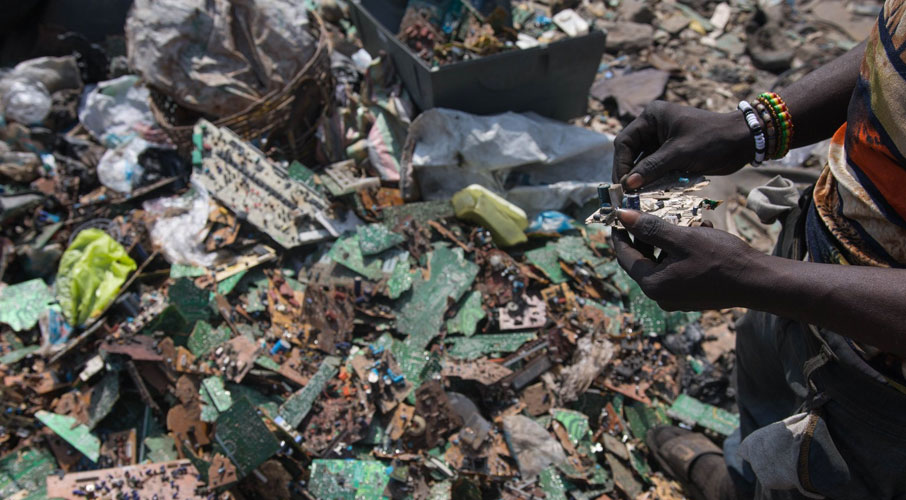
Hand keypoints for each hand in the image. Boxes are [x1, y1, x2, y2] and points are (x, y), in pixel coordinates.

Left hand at [611, 209, 762, 310]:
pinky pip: (676, 270)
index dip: (620, 233)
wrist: (757, 282)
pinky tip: (696, 234)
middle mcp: (660, 296)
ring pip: (661, 262)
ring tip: (680, 221)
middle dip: (646, 235)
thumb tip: (622, 215)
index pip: (624, 256)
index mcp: (653, 284)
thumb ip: (650, 228)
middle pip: (642, 260)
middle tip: (648, 211)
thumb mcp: (683, 238)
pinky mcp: (690, 296)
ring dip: (666, 241)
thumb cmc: (721, 259)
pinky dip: (680, 252)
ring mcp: (675, 299)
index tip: (618, 215)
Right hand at [612, 101, 755, 189]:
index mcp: (652, 117)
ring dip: (640, 179)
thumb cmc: (712, 139)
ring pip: (642, 163)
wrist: (743, 141)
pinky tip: (649, 194)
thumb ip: (652, 167)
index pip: (625, 142)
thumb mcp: (680, 153)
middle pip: (631, 153)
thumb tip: (627, 185)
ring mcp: (662, 140)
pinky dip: (652, 180)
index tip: (622, 185)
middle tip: (626, 195)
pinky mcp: (672, 153)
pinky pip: (655, 168)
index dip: (621, 164)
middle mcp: (653, 126)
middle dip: (629, 173)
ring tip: (636, 197)